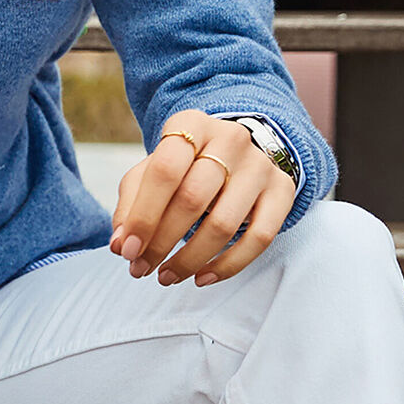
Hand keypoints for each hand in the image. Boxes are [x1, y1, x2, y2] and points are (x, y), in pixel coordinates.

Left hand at [109, 109, 296, 286]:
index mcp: (191, 124)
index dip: (143, 215)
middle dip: (161, 242)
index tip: (127, 250)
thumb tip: (121, 245)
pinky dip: (228, 266)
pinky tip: (202, 278)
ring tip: (167, 276)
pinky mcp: (282, 190)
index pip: (164, 170)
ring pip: (224, 224)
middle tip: (141, 268)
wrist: (236, 153)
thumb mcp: (152, 172)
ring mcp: (260, 164)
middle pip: (192, 199)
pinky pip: (260, 238)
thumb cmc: (184, 167)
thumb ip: (130, 204)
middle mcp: (230, 138)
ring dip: (189, 259)